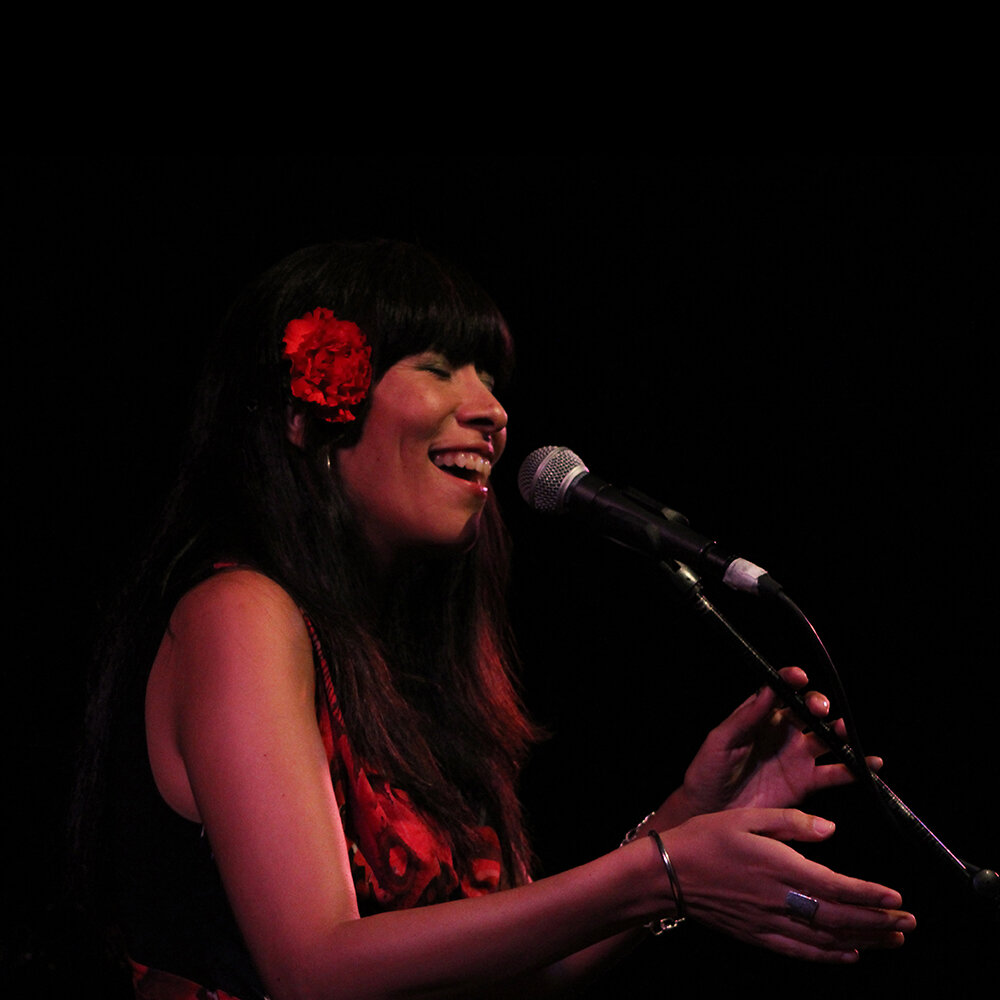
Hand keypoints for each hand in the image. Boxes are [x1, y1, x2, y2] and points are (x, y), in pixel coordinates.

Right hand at [663, 808, 914, 962]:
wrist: (667, 874)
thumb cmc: (704, 837)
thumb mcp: (746, 816)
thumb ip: (791, 822)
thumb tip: (830, 830)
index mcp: (779, 866)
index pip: (836, 886)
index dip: (869, 895)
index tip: (897, 898)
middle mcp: (779, 899)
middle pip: (839, 917)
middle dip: (878, 922)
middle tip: (908, 924)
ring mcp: (769, 922)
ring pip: (826, 938)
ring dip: (863, 940)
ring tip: (892, 940)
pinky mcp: (757, 935)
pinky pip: (801, 952)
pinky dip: (829, 956)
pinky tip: (848, 955)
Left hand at [668, 667, 879, 821]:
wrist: (709, 813)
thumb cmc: (707, 772)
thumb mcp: (720, 742)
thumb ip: (744, 718)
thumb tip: (767, 689)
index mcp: (760, 717)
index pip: (781, 691)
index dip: (792, 681)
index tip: (799, 678)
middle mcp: (783, 732)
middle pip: (809, 711)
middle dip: (818, 705)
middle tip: (820, 711)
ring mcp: (797, 757)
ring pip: (827, 738)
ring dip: (840, 733)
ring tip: (845, 732)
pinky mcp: (806, 783)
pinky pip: (836, 773)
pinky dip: (856, 768)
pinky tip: (871, 764)